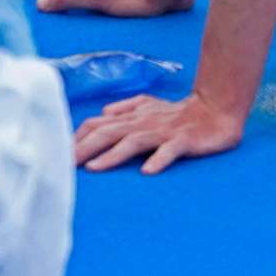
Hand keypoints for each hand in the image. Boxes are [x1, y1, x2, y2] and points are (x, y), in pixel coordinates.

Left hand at [74, 90, 244, 174]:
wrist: (219, 107)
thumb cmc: (182, 111)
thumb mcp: (149, 105)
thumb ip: (125, 107)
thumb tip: (103, 112)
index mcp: (132, 116)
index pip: (96, 124)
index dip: (76, 138)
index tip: (56, 154)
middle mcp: (143, 123)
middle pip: (107, 133)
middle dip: (83, 148)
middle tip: (63, 165)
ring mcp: (164, 132)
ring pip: (133, 141)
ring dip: (113, 154)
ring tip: (94, 168)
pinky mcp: (186, 140)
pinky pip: (170, 150)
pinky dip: (159, 159)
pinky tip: (148, 170)